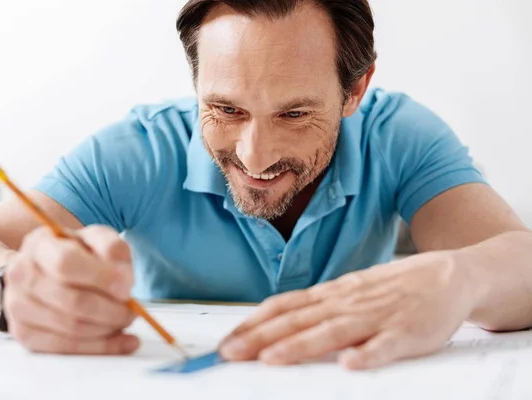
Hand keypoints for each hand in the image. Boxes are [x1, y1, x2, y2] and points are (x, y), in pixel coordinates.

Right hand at [4, 225, 137, 354]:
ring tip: (124, 321)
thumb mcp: (97, 239)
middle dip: (111, 310)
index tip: (126, 288)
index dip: (101, 278)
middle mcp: (21, 274)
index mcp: (40, 244)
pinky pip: (65, 348)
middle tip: (132, 311)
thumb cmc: (77, 254)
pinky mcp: (23, 333)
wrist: (44, 271)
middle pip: (71, 301)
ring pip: (71, 328)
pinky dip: (99, 347)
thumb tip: (123, 281)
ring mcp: (17, 306)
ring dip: (107, 329)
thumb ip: (113, 249)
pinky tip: (121, 341)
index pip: (66, 263)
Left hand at [219, 251, 478, 369]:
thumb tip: (278, 324)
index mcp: (331, 294)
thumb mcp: (348, 292)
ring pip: (332, 331)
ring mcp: (376, 316)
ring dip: (300, 345)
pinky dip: (367, 354)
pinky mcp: (406, 332)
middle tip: (230, 353)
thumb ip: (318, 309)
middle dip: (260, 337)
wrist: (446, 275)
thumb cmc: (392, 288)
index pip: (284, 306)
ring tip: (271, 359)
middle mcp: (346, 302)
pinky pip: (385, 345)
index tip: (227, 340)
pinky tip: (350, 365)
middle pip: (298, 320)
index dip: (253, 323)